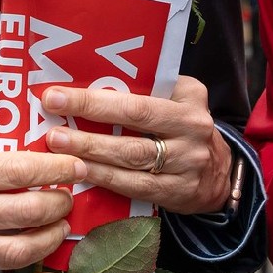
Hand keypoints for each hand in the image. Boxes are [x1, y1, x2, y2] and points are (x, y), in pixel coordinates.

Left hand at [42, 76, 232, 215]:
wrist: (220, 173)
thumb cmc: (185, 127)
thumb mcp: (179, 99)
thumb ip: (148, 88)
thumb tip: (90, 80)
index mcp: (189, 100)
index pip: (137, 98)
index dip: (95, 99)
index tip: (57, 95)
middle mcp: (192, 130)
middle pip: (134, 125)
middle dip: (88, 122)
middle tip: (52, 122)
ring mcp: (186, 164)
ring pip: (131, 158)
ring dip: (91, 152)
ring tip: (59, 147)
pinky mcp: (177, 192)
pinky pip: (134, 186)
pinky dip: (105, 178)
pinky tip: (81, 172)